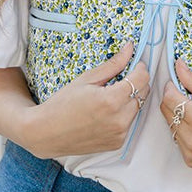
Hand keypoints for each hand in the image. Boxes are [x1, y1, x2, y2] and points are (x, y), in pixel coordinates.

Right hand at [25, 42, 149, 158]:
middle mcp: (119, 120)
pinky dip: (124, 114)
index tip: (134, 64)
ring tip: (110, 95)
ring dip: (131, 98)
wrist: (46, 133)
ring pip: (138, 108)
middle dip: (137, 82)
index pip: (142, 78)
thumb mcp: (87, 79)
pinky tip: (107, 111)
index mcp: (111, 100)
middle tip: (121, 78)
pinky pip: (130, 123)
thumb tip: (130, 48)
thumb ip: (113, 64)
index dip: (140, 68)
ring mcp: (119, 134)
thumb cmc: (63, 103)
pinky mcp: (117, 143)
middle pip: (144, 93)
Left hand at [160, 59, 191, 173]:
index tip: (177, 83)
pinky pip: (177, 139)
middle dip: (173, 100)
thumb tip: (178, 66)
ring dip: (178, 116)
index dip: (171, 87)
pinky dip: (183, 130)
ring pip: (170, 126)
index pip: (169, 98)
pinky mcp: (190, 161)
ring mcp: (190, 153)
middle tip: (191, 97)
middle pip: (166, 112)